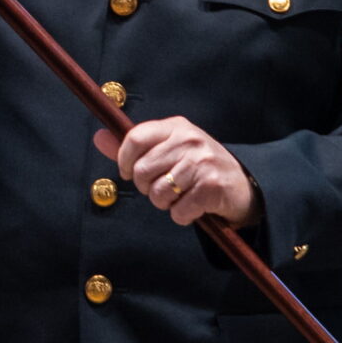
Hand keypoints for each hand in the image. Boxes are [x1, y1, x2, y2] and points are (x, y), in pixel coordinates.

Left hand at [95, 117, 259, 226]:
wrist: (242, 186)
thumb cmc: (198, 167)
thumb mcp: (168, 149)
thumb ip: (133, 147)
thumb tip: (99, 137)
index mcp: (176, 127)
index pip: (135, 138)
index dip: (124, 161)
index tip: (128, 173)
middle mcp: (190, 140)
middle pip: (142, 170)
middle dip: (146, 188)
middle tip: (163, 188)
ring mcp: (202, 162)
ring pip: (158, 193)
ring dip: (165, 204)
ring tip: (180, 197)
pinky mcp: (212, 186)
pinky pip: (179, 211)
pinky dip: (182, 216)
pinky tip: (194, 207)